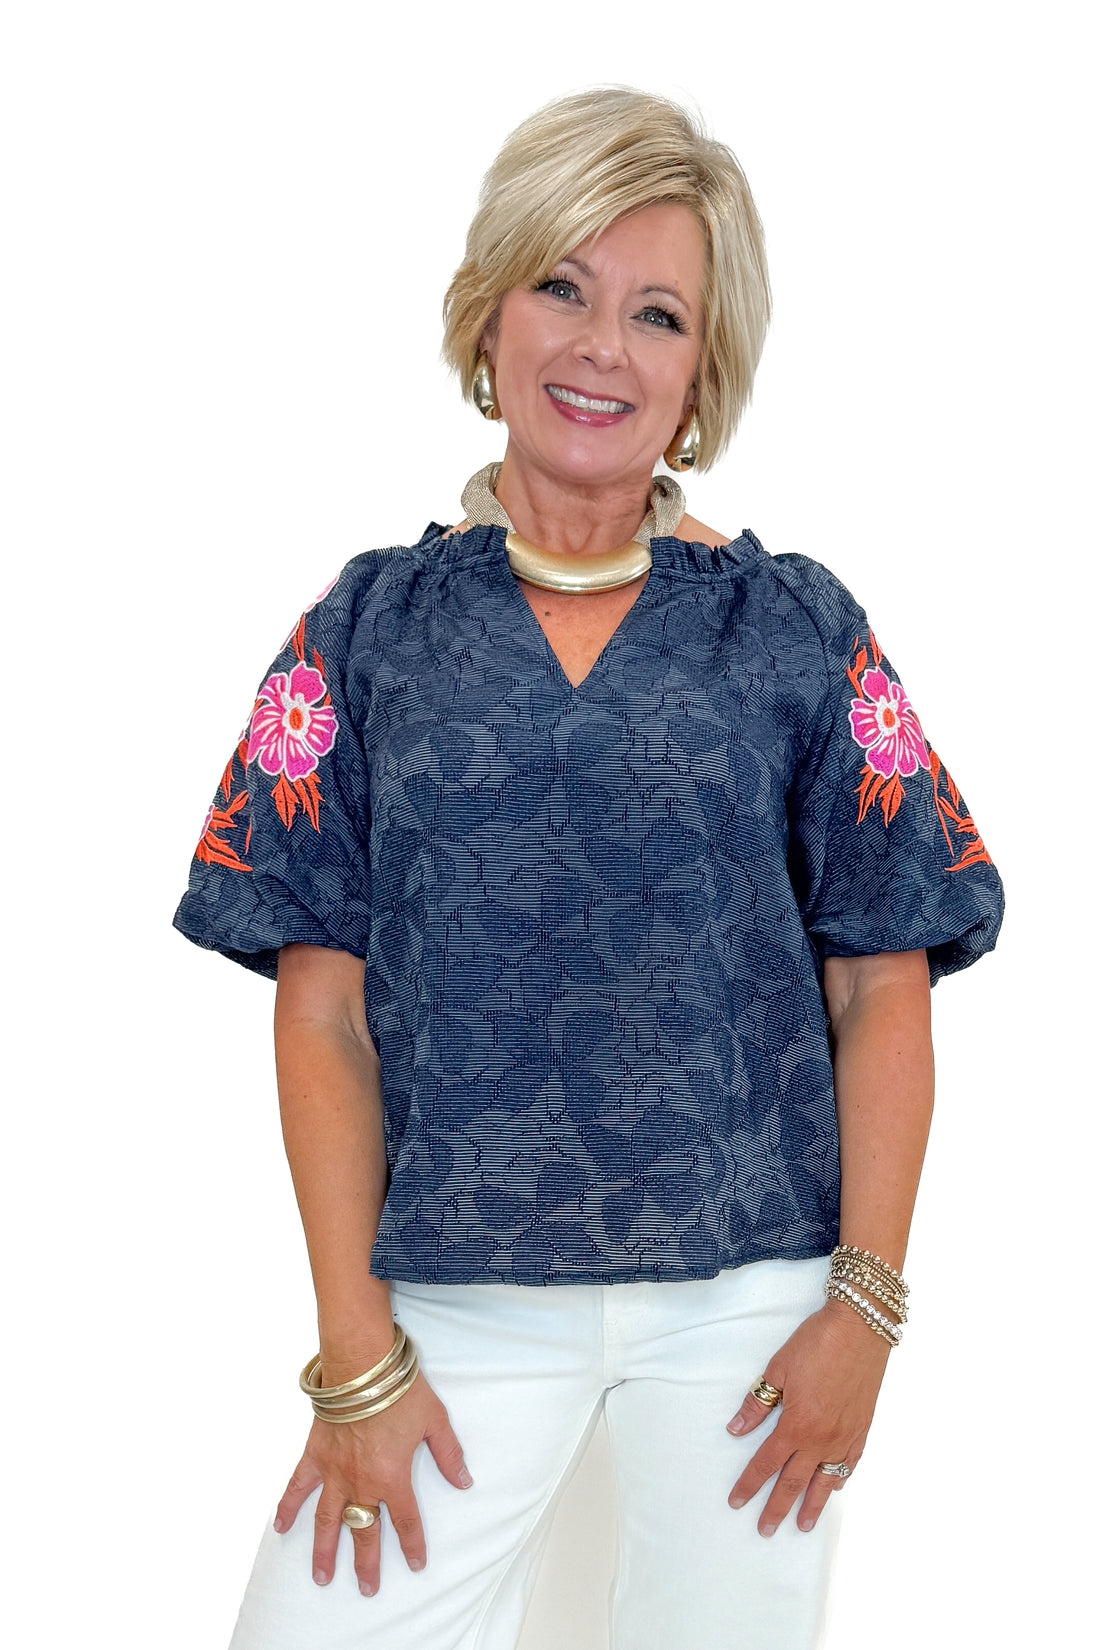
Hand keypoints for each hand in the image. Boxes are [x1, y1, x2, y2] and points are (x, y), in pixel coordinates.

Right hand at [274, 1370, 473, 1595]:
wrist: (363, 1366)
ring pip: (327, 1520)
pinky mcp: (315, 1454)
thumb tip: (464, 1481)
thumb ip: (448, 1454)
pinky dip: (287, 1507)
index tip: (415, 1564)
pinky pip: (297, 1486)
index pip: (405, 1521)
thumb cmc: (400, 1390)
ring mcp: (334, 1471)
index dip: (412, 1545)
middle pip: (364, 1531)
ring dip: (324, 1550)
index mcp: (393, 1477)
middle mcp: (362, 1482)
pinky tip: (279, 1526)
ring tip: (321, 1576)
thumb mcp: (435, 1420)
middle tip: (367, 1589)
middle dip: (367, 1563)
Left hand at [725, 1299, 890, 1535]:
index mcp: (797, 1424)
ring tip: (803, 1525)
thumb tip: (736, 1429)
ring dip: (812, 1504)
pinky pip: (850, 1463)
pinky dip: (840, 1478)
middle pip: (794, 1481)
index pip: (766, 1463)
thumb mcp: (778, 1369)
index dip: (750, 1484)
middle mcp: (822, 1438)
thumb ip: (757, 1403)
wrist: (860, 1328)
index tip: (737, 1502)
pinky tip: (834, 1488)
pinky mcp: (862, 1428)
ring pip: (825, 1480)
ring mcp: (845, 1436)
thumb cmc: (816, 1343)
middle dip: (778, 1507)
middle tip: (765, 1530)